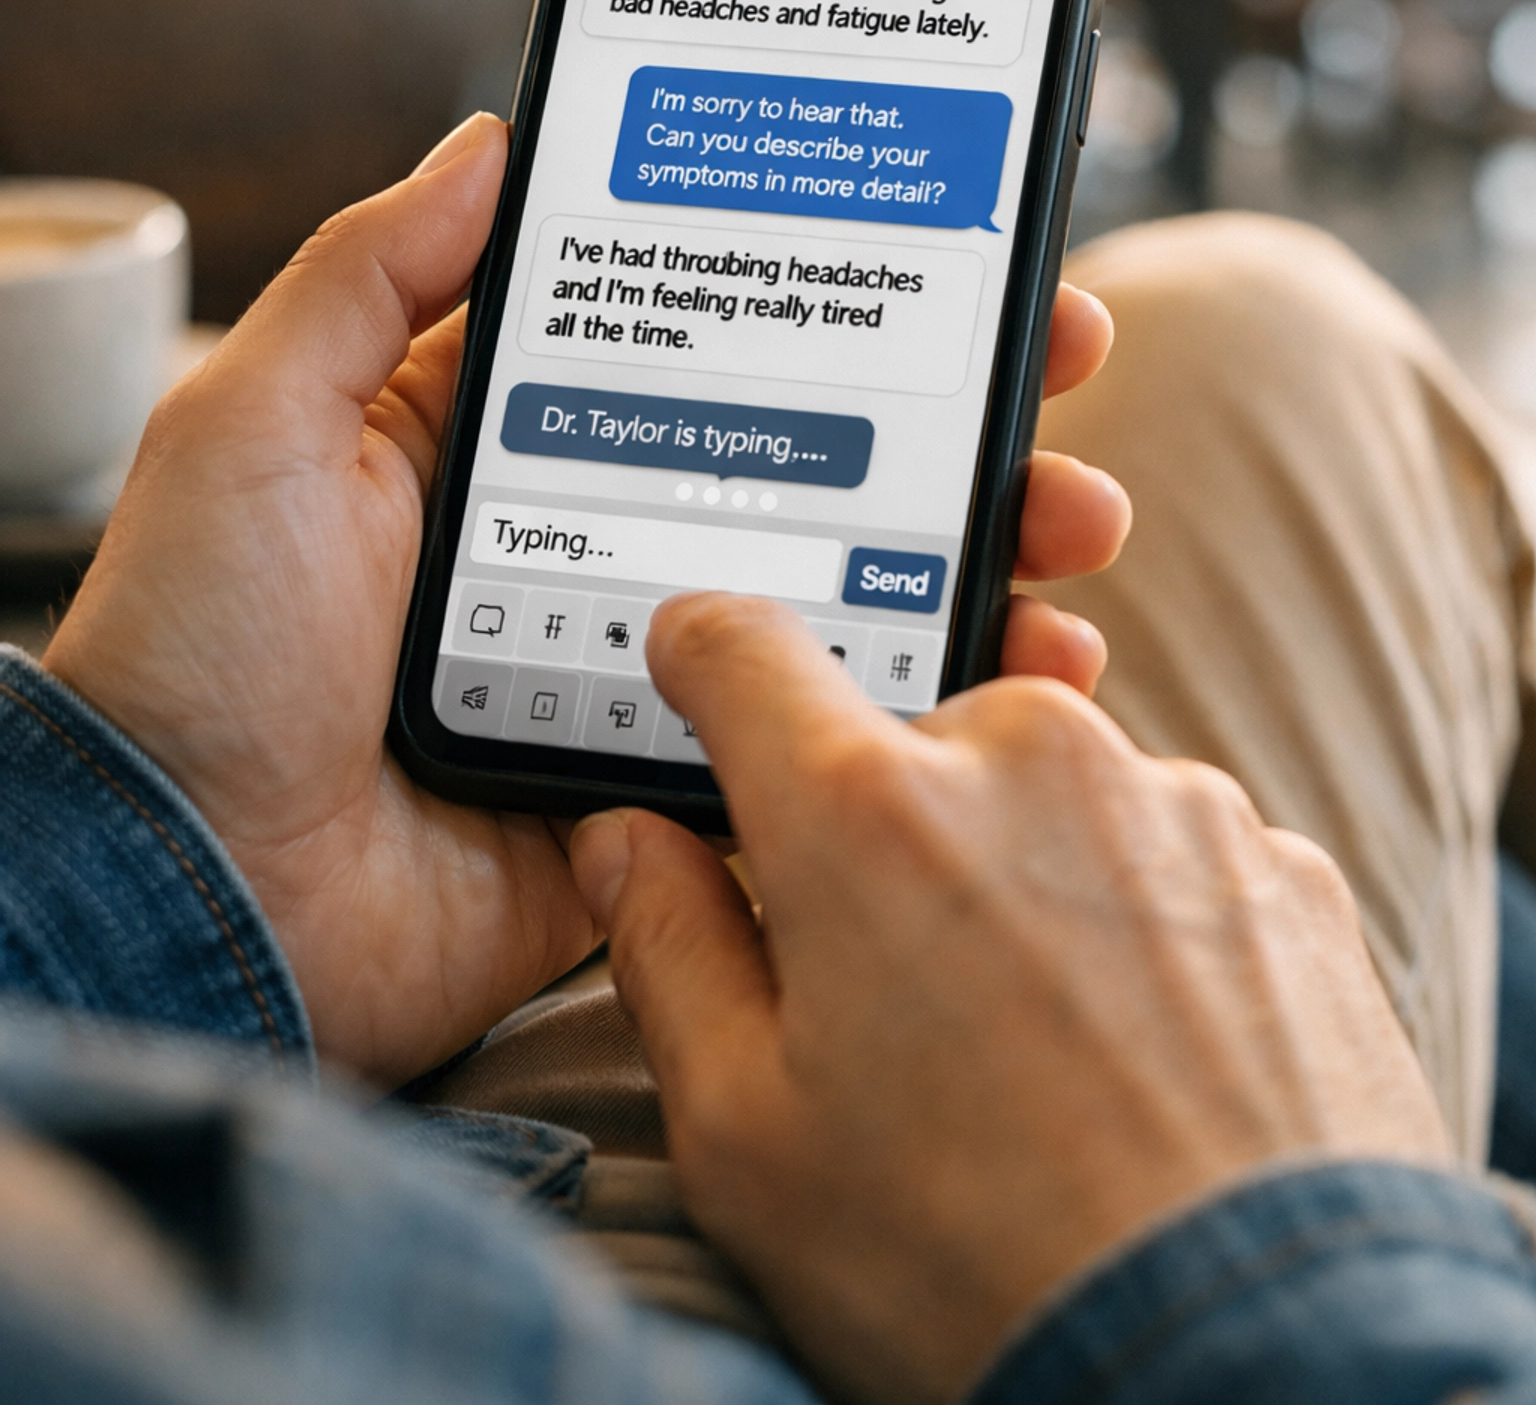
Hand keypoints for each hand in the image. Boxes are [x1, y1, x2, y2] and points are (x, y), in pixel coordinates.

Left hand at [42, 104, 1123, 1087]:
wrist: (185, 894)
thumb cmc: (197, 648)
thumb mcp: (258, 422)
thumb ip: (369, 274)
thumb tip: (489, 137)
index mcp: (514, 441)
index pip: (709, 338)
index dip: (832, 289)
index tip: (953, 241)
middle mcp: (601, 545)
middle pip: (817, 458)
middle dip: (957, 409)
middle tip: (1060, 359)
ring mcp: (650, 673)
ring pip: (852, 597)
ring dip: (983, 550)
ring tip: (1074, 523)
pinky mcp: (675, 796)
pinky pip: (827, 748)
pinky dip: (934, 710)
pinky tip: (1024, 669)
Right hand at [569, 606, 1448, 1404]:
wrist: (1260, 1358)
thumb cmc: (978, 1265)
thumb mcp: (749, 1138)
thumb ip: (670, 950)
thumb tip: (627, 844)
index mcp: (865, 809)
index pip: (745, 649)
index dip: (704, 658)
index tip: (698, 679)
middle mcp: (1026, 757)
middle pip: (909, 743)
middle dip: (891, 838)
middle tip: (907, 999)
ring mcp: (1173, 801)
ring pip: (1049, 799)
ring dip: (1026, 881)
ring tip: (1047, 1060)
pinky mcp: (1283, 864)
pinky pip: (1170, 856)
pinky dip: (1144, 928)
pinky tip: (1147, 1062)